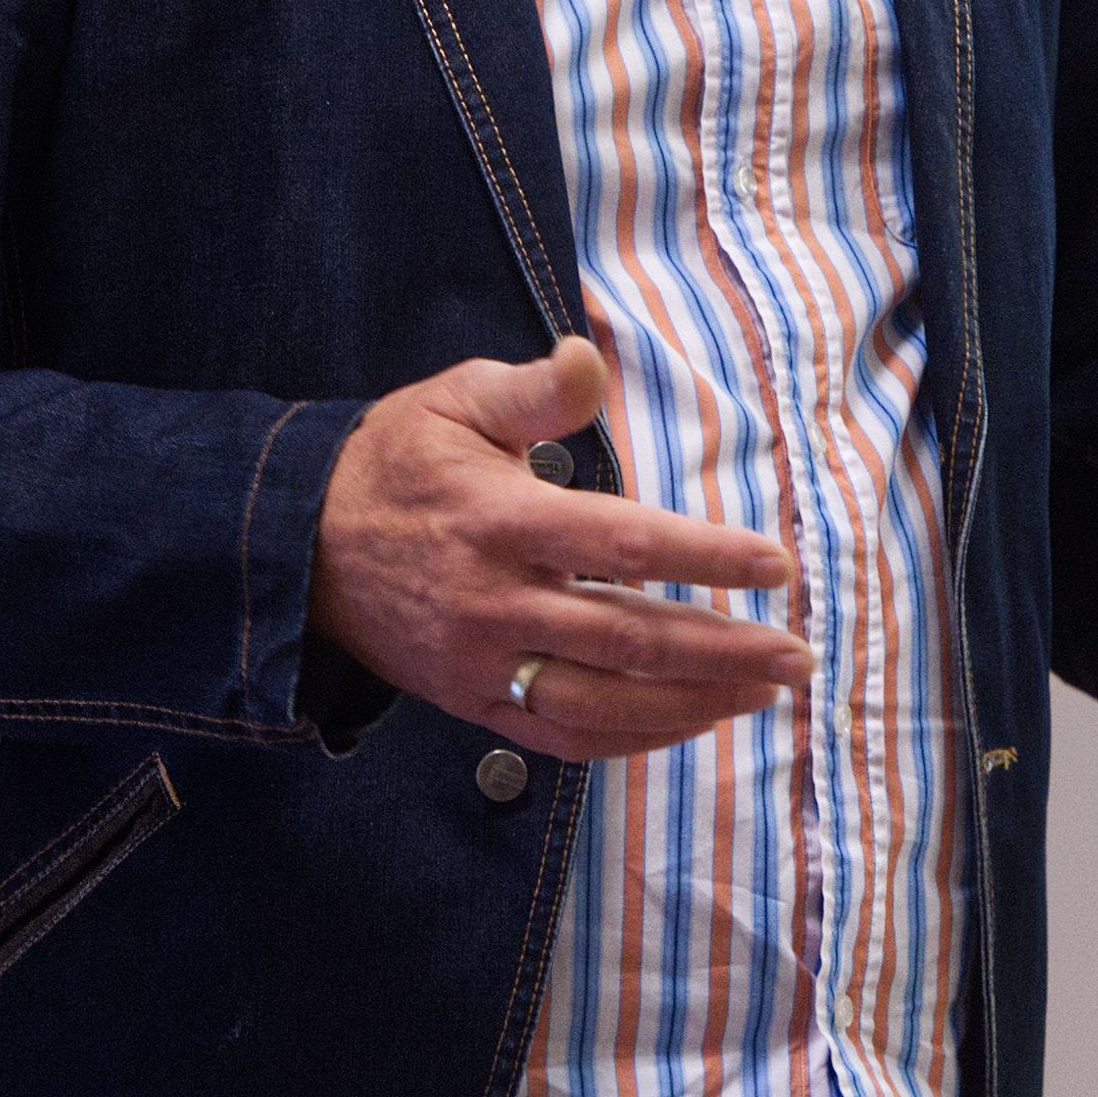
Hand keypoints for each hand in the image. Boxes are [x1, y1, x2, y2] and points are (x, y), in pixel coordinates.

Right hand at [306, 339, 809, 762]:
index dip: (705, 556)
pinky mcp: (474, 703)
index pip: (622, 545)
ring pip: (606, 702)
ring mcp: (485, 662)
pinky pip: (567, 736)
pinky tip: (692, 721)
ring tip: (763, 692)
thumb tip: (589, 359)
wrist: (299, 548)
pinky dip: (637, 738)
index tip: (774, 563)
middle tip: (797, 653)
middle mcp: (496, 602)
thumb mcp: (453, 399)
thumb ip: (530, 388)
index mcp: (500, 520)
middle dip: (725, 649)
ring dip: (694, 703)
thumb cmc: (394, 462)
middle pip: (629, 638)